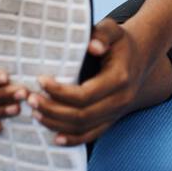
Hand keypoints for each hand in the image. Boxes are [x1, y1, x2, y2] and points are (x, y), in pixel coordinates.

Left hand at [24, 18, 149, 146]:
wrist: (142, 58)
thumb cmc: (120, 42)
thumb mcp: (114, 30)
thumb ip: (103, 34)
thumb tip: (92, 46)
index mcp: (119, 78)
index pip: (85, 94)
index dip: (59, 92)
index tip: (40, 80)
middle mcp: (120, 100)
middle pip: (81, 115)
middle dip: (52, 109)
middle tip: (30, 98)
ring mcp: (117, 113)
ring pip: (83, 128)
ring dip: (56, 123)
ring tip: (35, 112)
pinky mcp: (112, 120)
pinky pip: (92, 136)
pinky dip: (72, 140)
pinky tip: (55, 138)